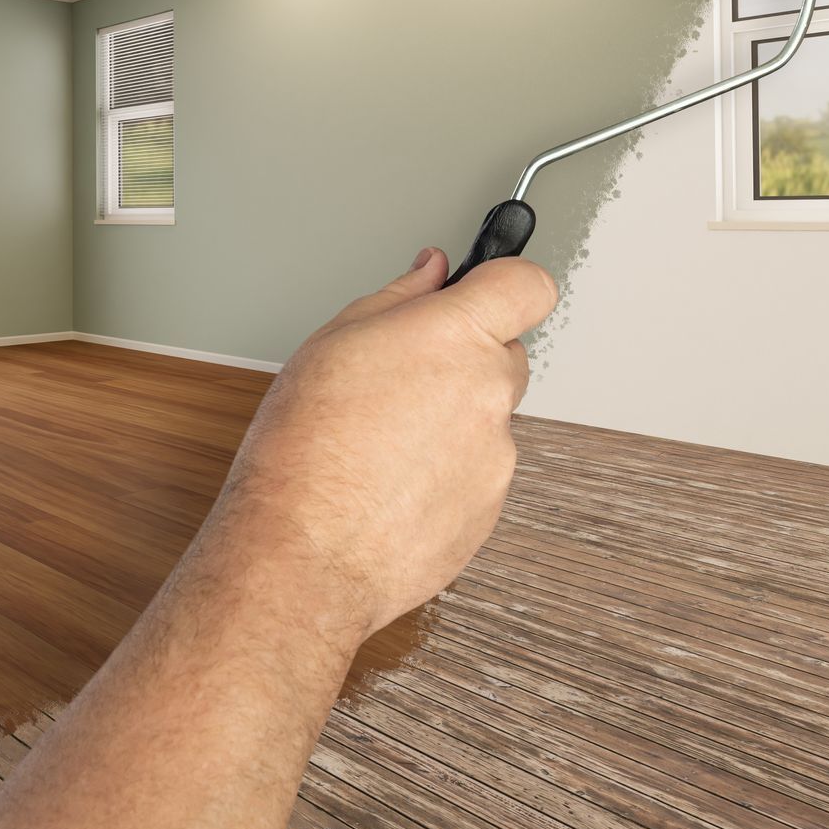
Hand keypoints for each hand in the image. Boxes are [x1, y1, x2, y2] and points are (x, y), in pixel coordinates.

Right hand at [207, 248, 558, 643]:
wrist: (304, 553)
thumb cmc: (302, 449)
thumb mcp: (330, 344)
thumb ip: (396, 300)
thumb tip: (431, 275)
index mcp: (454, 338)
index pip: (526, 286)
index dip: (507, 283)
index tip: (485, 289)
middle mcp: (489, 394)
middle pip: (504, 356)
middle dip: (461, 360)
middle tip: (397, 379)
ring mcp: (496, 457)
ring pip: (484, 420)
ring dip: (445, 423)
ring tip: (375, 444)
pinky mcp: (490, 510)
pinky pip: (474, 474)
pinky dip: (440, 474)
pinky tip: (385, 484)